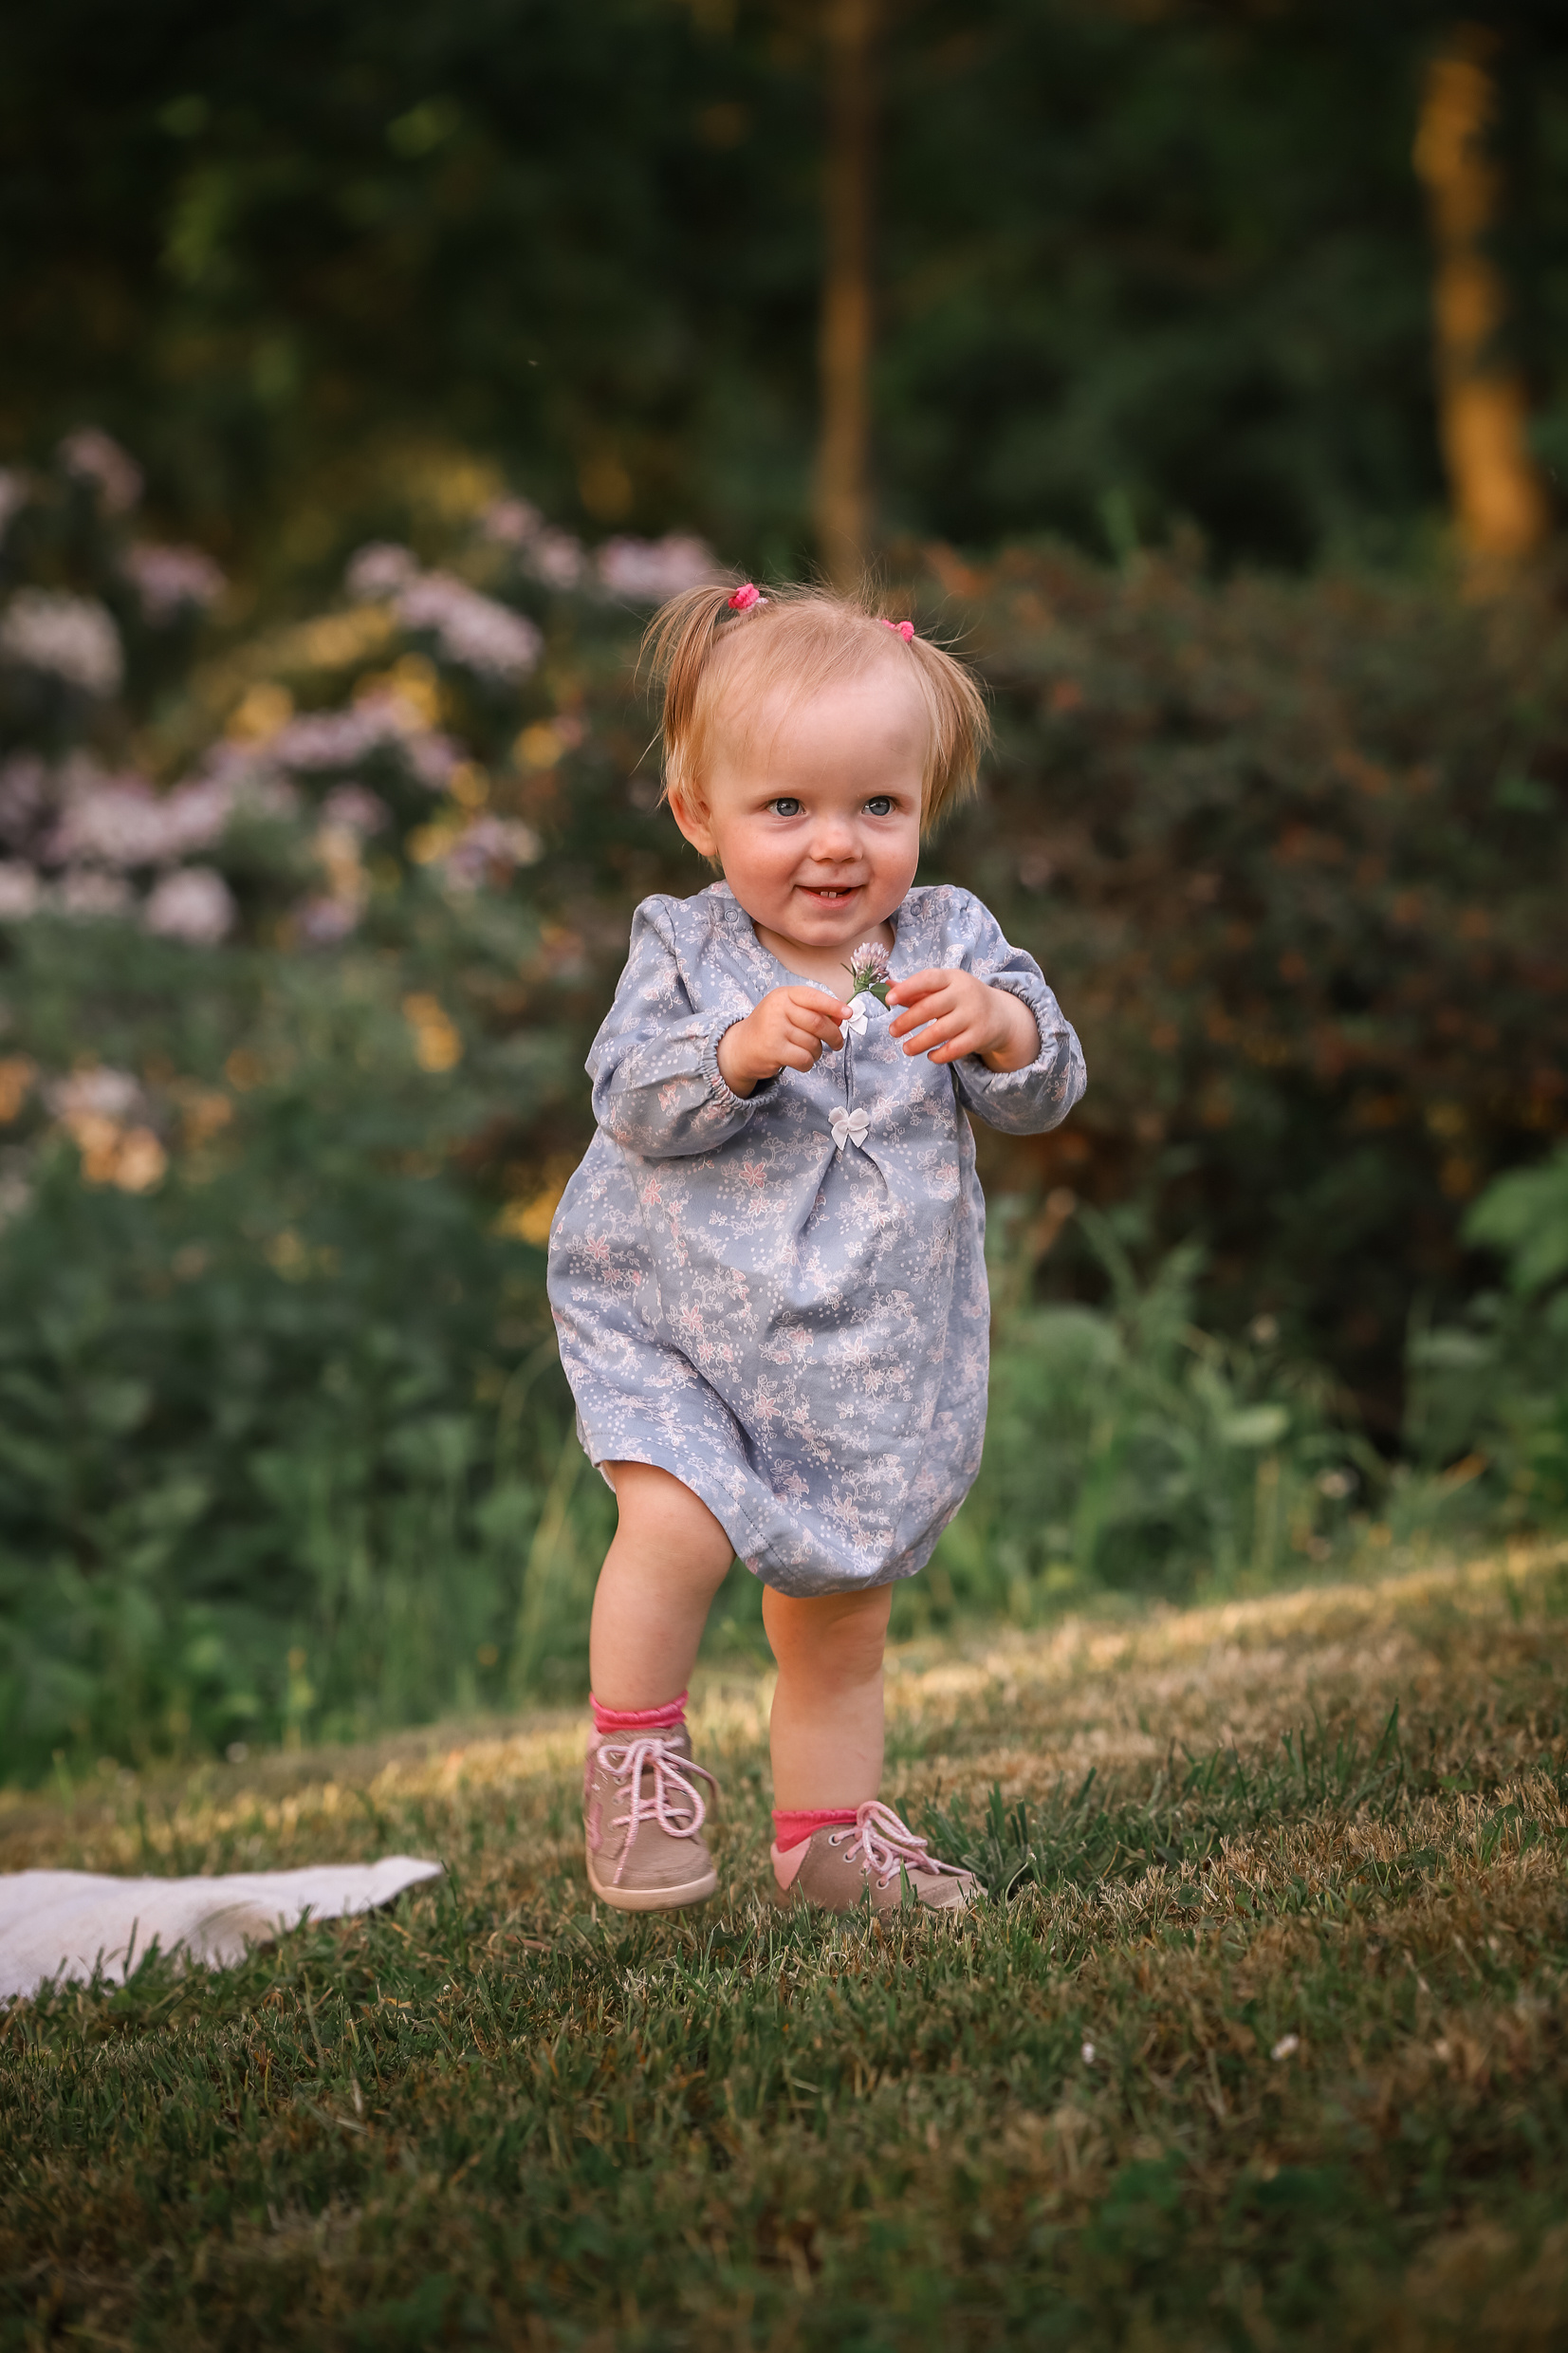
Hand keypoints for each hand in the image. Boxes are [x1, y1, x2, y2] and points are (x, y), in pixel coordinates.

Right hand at [717, 985, 849, 1095]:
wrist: (741, 1048)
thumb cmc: (771, 1028)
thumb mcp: (789, 1012)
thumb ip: (814, 1012)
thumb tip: (842, 1016)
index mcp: (784, 995)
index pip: (814, 998)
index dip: (834, 1006)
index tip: (849, 1014)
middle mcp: (778, 1009)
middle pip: (818, 1023)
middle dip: (834, 1035)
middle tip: (838, 1043)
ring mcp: (775, 1030)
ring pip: (813, 1043)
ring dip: (817, 1052)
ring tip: (809, 1052)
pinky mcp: (774, 1050)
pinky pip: (805, 1058)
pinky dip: (808, 1063)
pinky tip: (800, 1061)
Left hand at [886, 968, 1039, 1069]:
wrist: (1002, 1014)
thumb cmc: (962, 999)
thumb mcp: (944, 988)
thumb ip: (916, 990)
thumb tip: (886, 986)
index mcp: (952, 978)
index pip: (928, 979)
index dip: (907, 988)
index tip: (889, 1000)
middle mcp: (964, 994)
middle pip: (930, 1008)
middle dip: (907, 1021)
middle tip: (892, 1031)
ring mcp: (974, 1015)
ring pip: (940, 1031)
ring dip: (919, 1043)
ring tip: (906, 1049)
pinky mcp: (980, 1036)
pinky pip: (955, 1049)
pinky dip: (939, 1055)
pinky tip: (930, 1055)